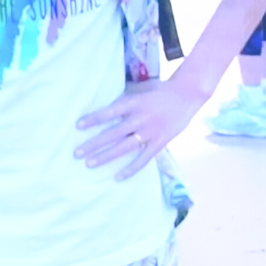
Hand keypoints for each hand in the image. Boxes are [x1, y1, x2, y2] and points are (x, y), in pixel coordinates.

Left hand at [73, 76, 205, 175]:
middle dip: (94, 144)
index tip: (78, 126)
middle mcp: (141, 118)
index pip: (110, 112)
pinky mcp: (160, 143)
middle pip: (114, 133)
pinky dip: (131, 169)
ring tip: (89, 164)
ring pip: (125, 147)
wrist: (188, 95)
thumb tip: (104, 100)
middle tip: (76, 153)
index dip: (94, 119)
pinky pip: (143, 159)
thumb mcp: (141, 88)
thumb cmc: (160, 90)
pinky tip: (117, 177)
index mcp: (134, 103)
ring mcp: (150, 132)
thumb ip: (125, 97)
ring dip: (106, 156)